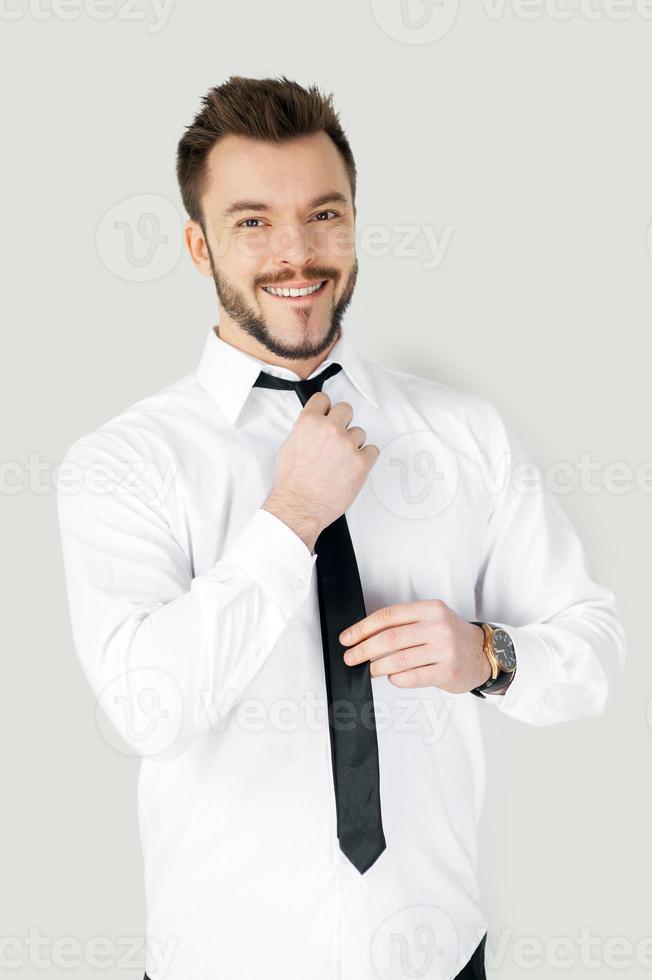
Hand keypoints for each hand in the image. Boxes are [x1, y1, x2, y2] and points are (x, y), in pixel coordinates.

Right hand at [263, 391, 378, 550]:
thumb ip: (304, 431)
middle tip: (337, 439)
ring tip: (340, 462)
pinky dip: (365, 458)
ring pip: (359, 433)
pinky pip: (372, 450)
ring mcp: (347, 444)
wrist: (300, 505)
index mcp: (309, 422)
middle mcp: (330, 429)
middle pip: (346, 410)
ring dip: (353, 444)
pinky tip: (352, 467)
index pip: (323, 399)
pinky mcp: (362, 461)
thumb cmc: (292, 483)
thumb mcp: (289, 447)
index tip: (327, 415)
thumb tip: (313, 427)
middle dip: (342, 422)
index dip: (325, 409)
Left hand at [338, 599, 491, 692]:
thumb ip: (403, 624)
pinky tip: (392, 677)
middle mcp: (438, 627)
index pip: (388, 616)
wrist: (483, 653)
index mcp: (429, 609)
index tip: (346, 638)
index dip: (363, 628)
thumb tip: (363, 636)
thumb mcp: (430, 618)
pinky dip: (396, 678)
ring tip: (369, 670)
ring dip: (377, 667)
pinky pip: (412, 677)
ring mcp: (444, 650)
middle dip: (363, 649)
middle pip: (390, 638)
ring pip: (399, 660)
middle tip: (350, 658)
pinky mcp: (447, 672)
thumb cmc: (449, 635)